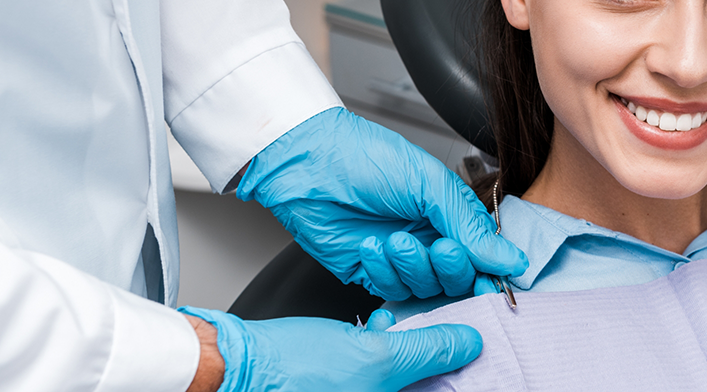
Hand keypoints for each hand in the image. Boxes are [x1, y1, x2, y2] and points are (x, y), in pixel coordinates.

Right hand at [181, 307, 479, 391]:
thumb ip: (427, 351)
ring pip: (402, 370)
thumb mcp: (374, 357)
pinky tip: (374, 325)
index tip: (467, 335)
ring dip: (405, 341)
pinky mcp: (344, 384)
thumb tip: (469, 343)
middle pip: (425, 381)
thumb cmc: (290, 370)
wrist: (237, 361)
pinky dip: (382, 345)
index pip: (442, 388)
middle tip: (427, 322)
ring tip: (392, 321)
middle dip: (429, 349)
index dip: (458, 363)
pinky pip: (378, 368)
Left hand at [237, 108, 526, 299]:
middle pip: (456, 278)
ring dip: (414, 267)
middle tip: (439, 248)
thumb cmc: (365, 158)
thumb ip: (469, 224)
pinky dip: (385, 273)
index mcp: (447, 213)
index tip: (491, 277)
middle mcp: (427, 236)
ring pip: (424, 288)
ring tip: (396, 239)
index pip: (482, 254)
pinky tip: (372, 247)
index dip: (487, 269)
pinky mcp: (368, 272)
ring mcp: (398, 257)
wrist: (308, 162)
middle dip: (451, 268)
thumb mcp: (428, 182)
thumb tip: (510, 258)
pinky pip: (389, 289)